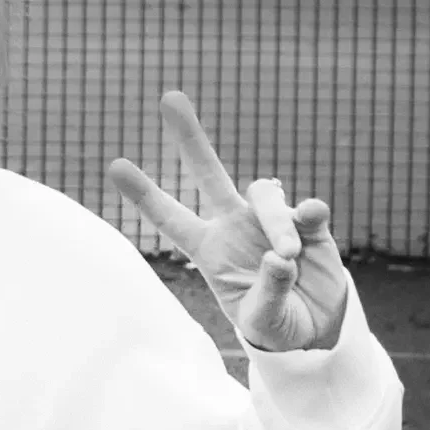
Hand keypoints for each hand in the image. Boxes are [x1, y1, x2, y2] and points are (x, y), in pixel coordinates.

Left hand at [107, 91, 348, 352]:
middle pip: (208, 174)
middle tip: (170, 97)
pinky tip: (311, 219)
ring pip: (265, 196)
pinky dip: (308, 212)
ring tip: (286, 256)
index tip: (115, 165)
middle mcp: (234, 226)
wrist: (315, 332)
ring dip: (276, 222)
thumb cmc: (274, 326)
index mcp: (208, 250)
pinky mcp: (309, 225)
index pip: (170, 218)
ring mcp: (270, 221)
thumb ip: (268, 291)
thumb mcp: (262, 321)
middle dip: (190, 138)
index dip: (145, 194)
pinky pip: (306, 208)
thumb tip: (278, 257)